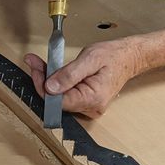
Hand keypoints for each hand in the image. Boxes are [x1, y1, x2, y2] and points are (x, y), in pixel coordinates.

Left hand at [25, 38, 143, 117]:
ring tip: (41, 65)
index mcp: (93, 98)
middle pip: (57, 100)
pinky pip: (66, 96)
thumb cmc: (113, 56)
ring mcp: (88, 107)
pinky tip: (52, 73)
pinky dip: (57, 84)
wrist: (129, 57)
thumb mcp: (90, 58)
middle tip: (34, 62)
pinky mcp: (86, 103)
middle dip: (43, 81)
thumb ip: (69, 74)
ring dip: (49, 82)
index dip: (42, 85)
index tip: (34, 67)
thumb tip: (49, 88)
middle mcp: (91, 108)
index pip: (58, 100)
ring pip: (59, 98)